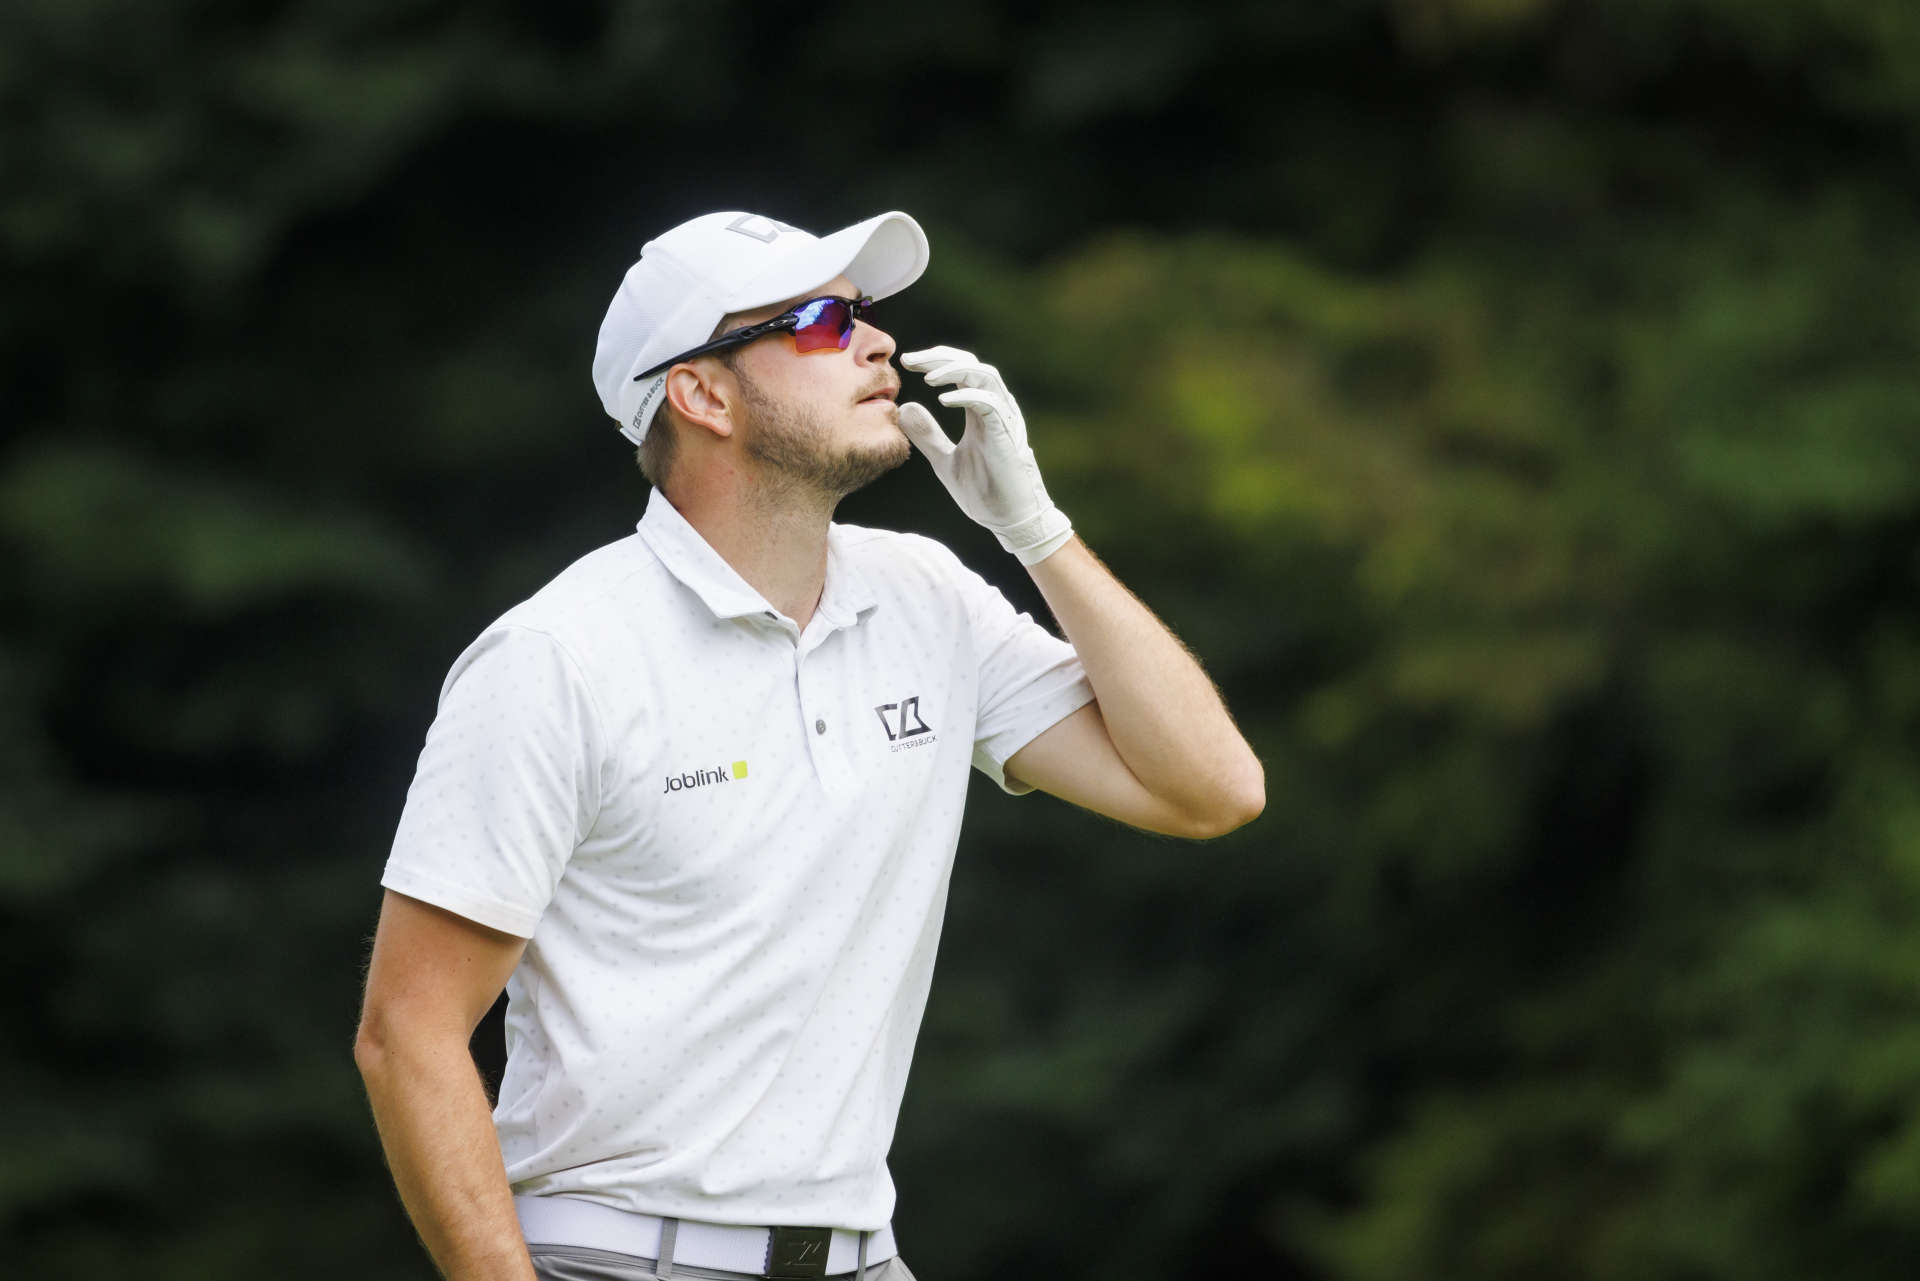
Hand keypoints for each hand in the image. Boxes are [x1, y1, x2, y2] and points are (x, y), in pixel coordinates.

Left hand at [896, 346, 1074, 565]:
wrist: (1009, 520)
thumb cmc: (985, 491)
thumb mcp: (945, 460)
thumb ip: (927, 435)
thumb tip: (904, 408)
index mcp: (979, 410)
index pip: (960, 371)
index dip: (934, 361)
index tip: (906, 362)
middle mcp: (994, 408)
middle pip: (971, 364)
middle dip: (940, 357)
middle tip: (910, 360)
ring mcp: (1003, 419)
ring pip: (985, 375)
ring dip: (954, 370)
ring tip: (927, 377)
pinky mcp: (1006, 435)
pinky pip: (990, 403)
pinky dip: (967, 395)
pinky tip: (943, 400)